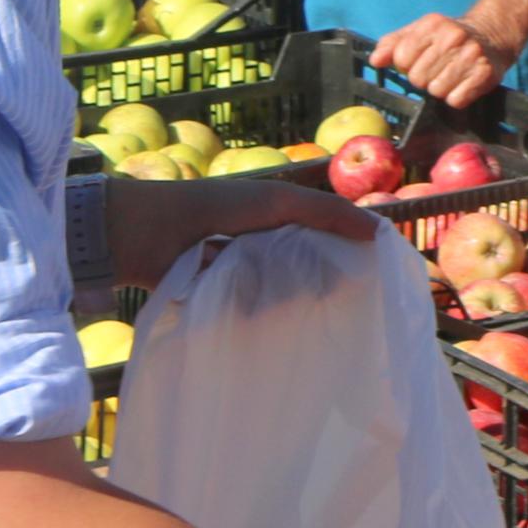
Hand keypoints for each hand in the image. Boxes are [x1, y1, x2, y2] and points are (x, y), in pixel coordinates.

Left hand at [102, 167, 390, 296]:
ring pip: (284, 298)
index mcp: (280, 223)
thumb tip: (379, 233)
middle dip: (321, 286)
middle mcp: (264, 251)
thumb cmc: (216, 208)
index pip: (326, 243)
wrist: (148, 234)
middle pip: (308, 275)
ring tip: (305, 314)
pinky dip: (261, 317)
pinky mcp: (222, 303)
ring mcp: (243, 278)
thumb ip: (327, 213)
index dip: (349, 257)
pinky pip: (255, 314)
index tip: (375, 279)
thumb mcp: (277, 202)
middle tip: (344, 306)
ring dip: (289, 303)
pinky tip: (274, 325)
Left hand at [371, 9, 517, 108]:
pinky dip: (457, 97)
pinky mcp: (485, 73)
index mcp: (432, 24)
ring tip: (450, 76)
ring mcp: (471, 55)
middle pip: (418, 78)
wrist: (491, 36)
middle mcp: (453, 37)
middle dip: (424, 79)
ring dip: (441, 89)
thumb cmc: (447, 38)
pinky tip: (462, 83)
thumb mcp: (419, 32)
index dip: (407, 65)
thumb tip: (376, 60)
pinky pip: (456, 100)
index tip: (419, 60)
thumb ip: (393, 44)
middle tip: (437, 69)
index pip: (402, 58)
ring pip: (437, 91)